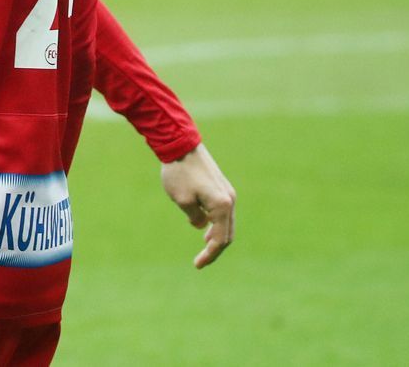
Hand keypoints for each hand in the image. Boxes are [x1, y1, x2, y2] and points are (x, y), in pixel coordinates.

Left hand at [160, 143, 235, 268]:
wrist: (181, 144)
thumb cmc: (179, 173)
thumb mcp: (182, 200)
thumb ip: (195, 218)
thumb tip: (202, 227)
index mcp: (222, 206)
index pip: (220, 239)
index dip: (210, 255)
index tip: (197, 265)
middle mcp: (229, 200)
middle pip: (227, 233)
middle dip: (215, 249)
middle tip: (201, 262)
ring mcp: (227, 192)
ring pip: (226, 222)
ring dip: (217, 236)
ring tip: (205, 248)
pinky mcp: (221, 187)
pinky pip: (223, 212)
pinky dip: (217, 224)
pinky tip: (206, 228)